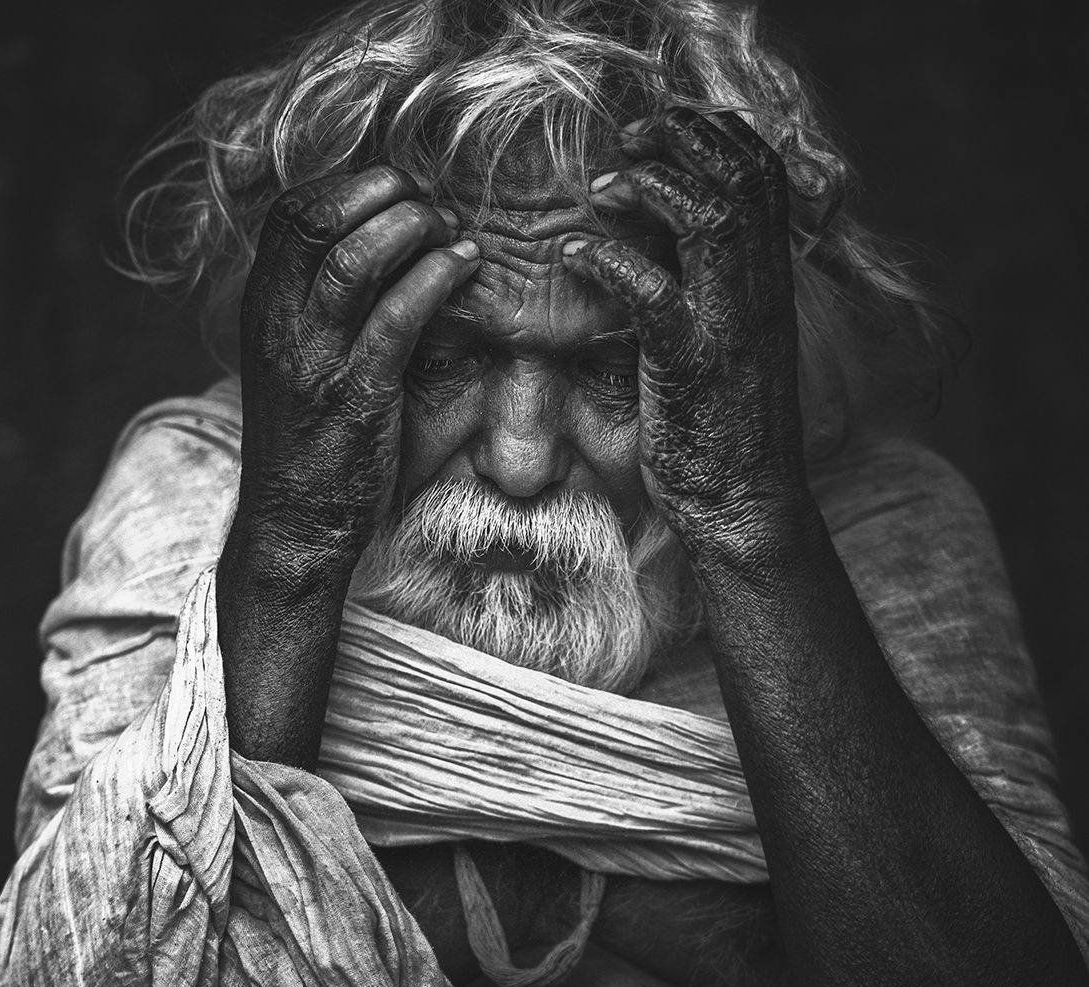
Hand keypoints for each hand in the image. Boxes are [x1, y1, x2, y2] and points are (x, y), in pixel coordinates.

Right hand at [231, 165, 479, 585]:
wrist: (293, 525)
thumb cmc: (307, 440)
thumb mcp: (295, 359)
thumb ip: (319, 305)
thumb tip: (377, 246)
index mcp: (262, 309)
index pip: (292, 213)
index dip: (349, 185)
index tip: (395, 190)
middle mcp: (280, 324)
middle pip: (318, 219)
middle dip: (382, 191)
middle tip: (427, 202)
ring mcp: (314, 359)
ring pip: (354, 258)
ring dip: (412, 228)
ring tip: (449, 231)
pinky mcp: (355, 396)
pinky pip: (395, 318)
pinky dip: (435, 278)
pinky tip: (464, 266)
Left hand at [562, 107, 809, 561]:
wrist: (745, 504)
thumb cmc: (722, 423)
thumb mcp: (724, 338)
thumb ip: (706, 281)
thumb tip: (656, 229)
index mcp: (767, 280)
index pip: (761, 175)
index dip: (713, 134)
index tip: (659, 129)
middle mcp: (758, 292)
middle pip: (741, 179)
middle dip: (684, 140)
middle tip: (629, 136)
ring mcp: (730, 328)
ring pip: (710, 223)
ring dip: (651, 190)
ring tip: (602, 188)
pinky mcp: (693, 368)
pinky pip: (657, 298)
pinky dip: (612, 265)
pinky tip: (573, 254)